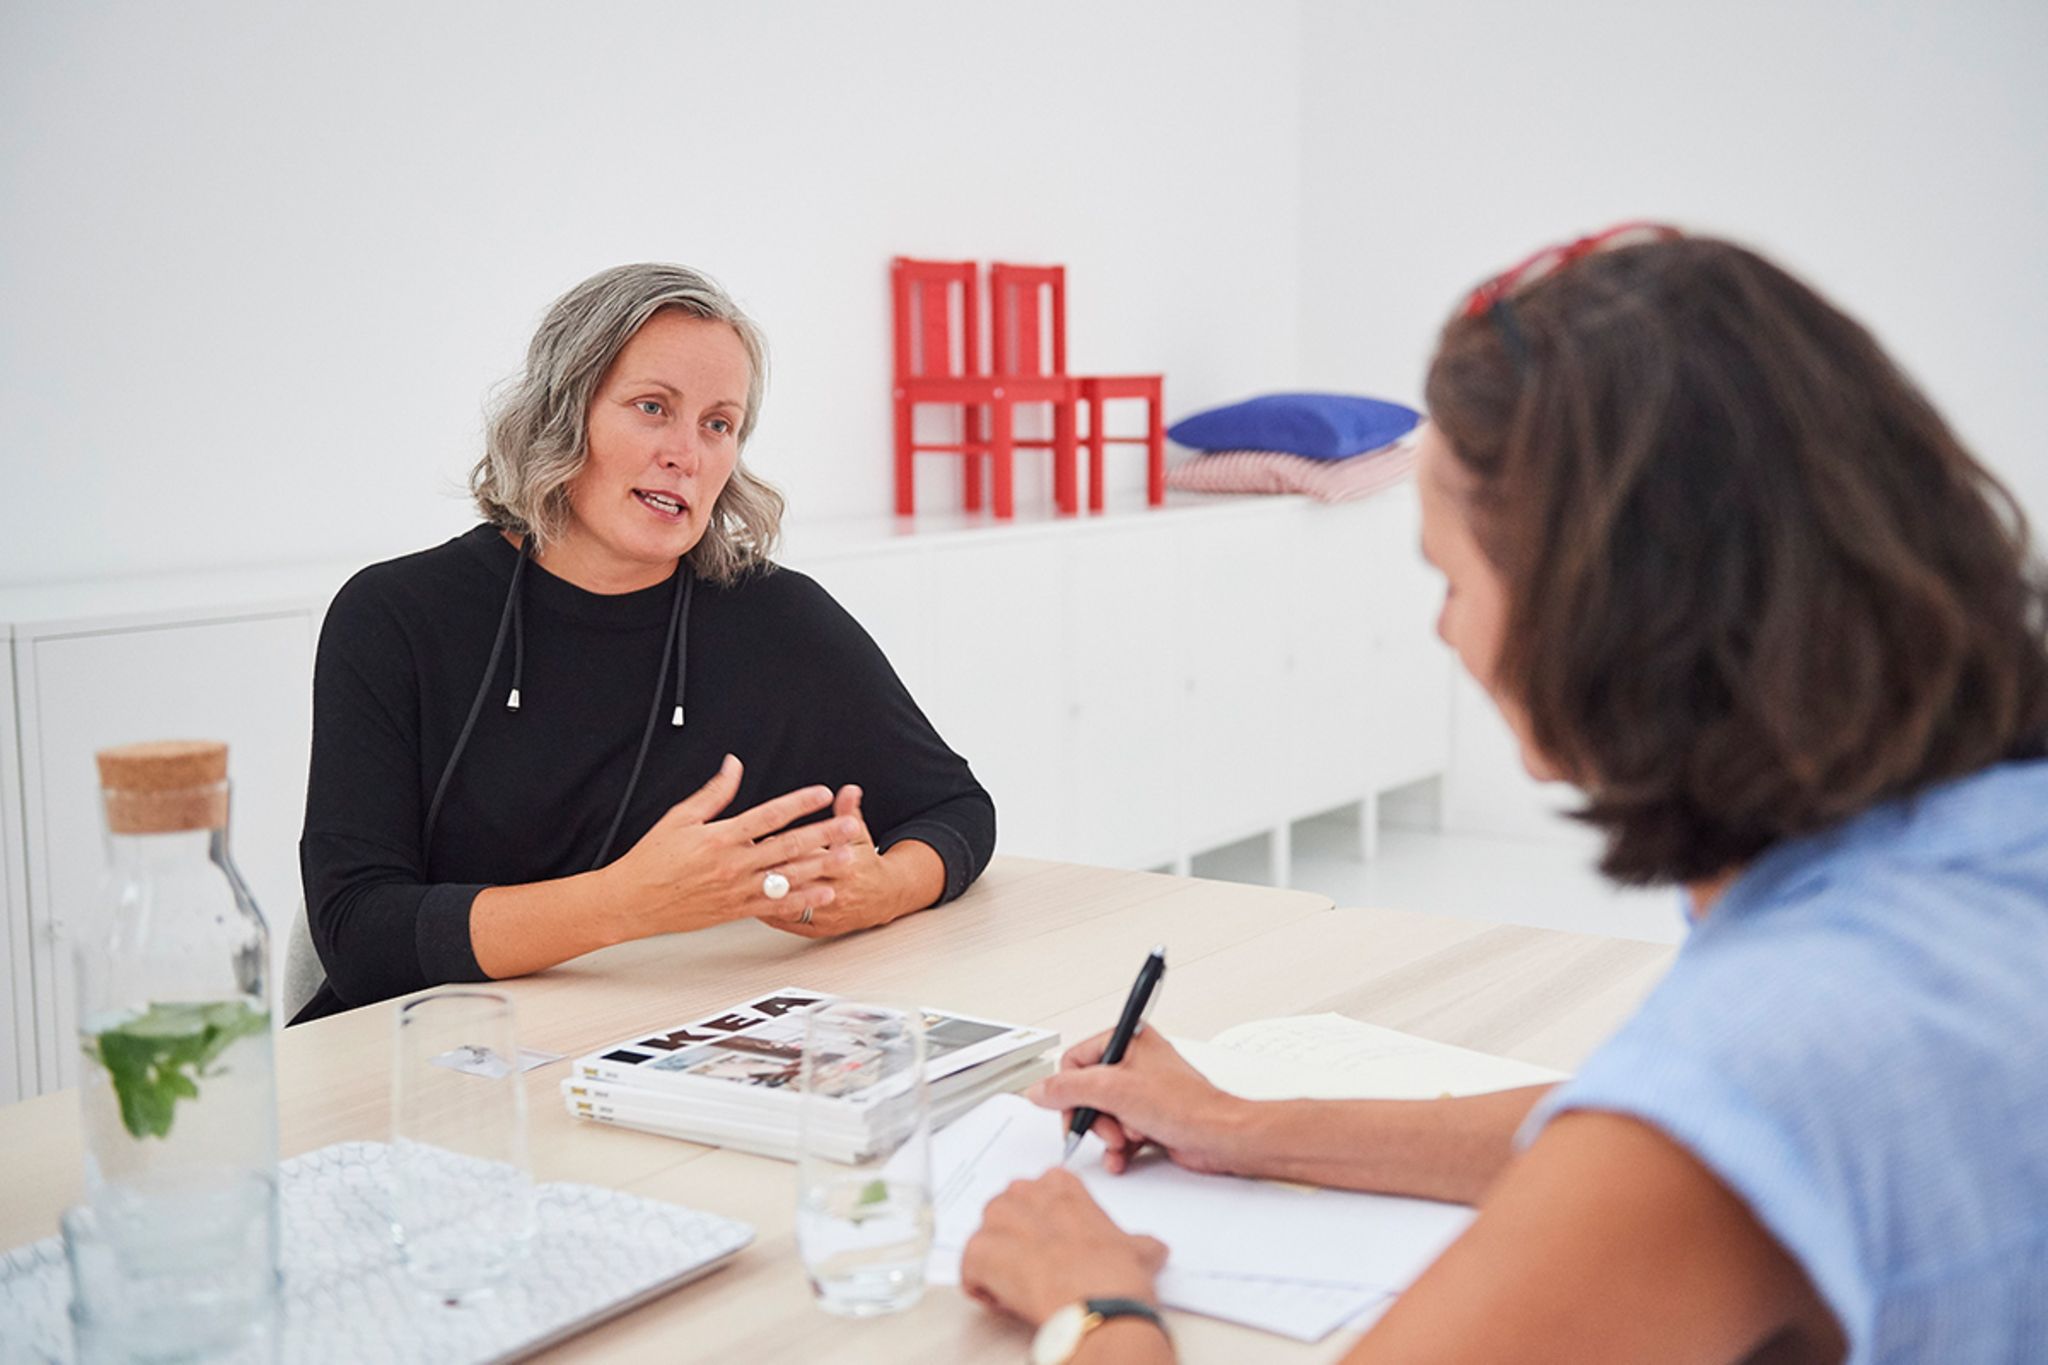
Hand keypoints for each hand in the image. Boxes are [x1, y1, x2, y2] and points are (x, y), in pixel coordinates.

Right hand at [600, 755, 858, 936]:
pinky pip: (775, 906)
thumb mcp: (680, 817)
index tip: (823, 793)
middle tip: (850, 827)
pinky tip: (824, 893)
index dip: (799, 803)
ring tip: (847, 858)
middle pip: (787, 846)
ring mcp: (736, 890)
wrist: (634, 901)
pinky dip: (802, 900)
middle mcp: (733, 864)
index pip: (768, 815)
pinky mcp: (736, 910)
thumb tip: (734, 765)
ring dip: (820, 867)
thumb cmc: (653, 858)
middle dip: (823, 835)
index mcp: (720, 837)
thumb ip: (714, 793)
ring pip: (787, 877)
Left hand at [760, 785, 920, 938]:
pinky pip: (789, 923)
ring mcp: (827, 913)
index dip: (786, 846)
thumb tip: (848, 790)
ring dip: (766, 894)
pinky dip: (770, 913)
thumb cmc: (866, 864)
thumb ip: (848, 812)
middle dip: (771, 869)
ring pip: (789, 904)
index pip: (811, 855)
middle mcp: (837, 892)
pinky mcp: (819, 929)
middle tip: (749, 859)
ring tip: (744, 883)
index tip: (767, 836)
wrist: (884, 897)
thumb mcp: (858, 835)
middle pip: (797, 880)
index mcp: (846, 866)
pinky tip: (753, 904)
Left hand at [960, 1169, 1166, 1327]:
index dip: (1042, 1224)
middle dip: (1014, 1241)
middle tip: (1035, 1268)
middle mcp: (1026, 1194)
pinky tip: (1003, 1298)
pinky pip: (969, 1268)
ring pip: (984, 1239)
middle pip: (1005, 1213)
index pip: (1037, 1195)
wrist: (1099, 1305)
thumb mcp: (1138, 1248)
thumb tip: (1148, 1249)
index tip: (1052, 1245)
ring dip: (996, 1263)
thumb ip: (1135, 1241)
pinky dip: (981, 1285)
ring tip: (1020, 1286)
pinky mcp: (979, 1252)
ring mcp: (999, 1221)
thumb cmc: (1114, 1275)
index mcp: (1060, 1185)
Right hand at [1029, 1027, 1249, 1175]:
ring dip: (1108, 1135)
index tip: (1078, 1109)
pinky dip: (1117, 1148)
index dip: (1072, 1091)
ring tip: (1126, 1140)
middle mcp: (1134, 1062)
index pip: (1074, 1062)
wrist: (1219, 1137)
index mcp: (1128, 1040)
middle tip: (1109, 1128)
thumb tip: (1039, 1090)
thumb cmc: (1186, 1106)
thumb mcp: (1115, 1091)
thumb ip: (1069, 1088)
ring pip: (1100, 1116)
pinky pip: (1116, 1132)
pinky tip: (1125, 1156)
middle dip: (1095, 1118)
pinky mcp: (1148, 1117)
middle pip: (1085, 1092)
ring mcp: (1141, 1091)